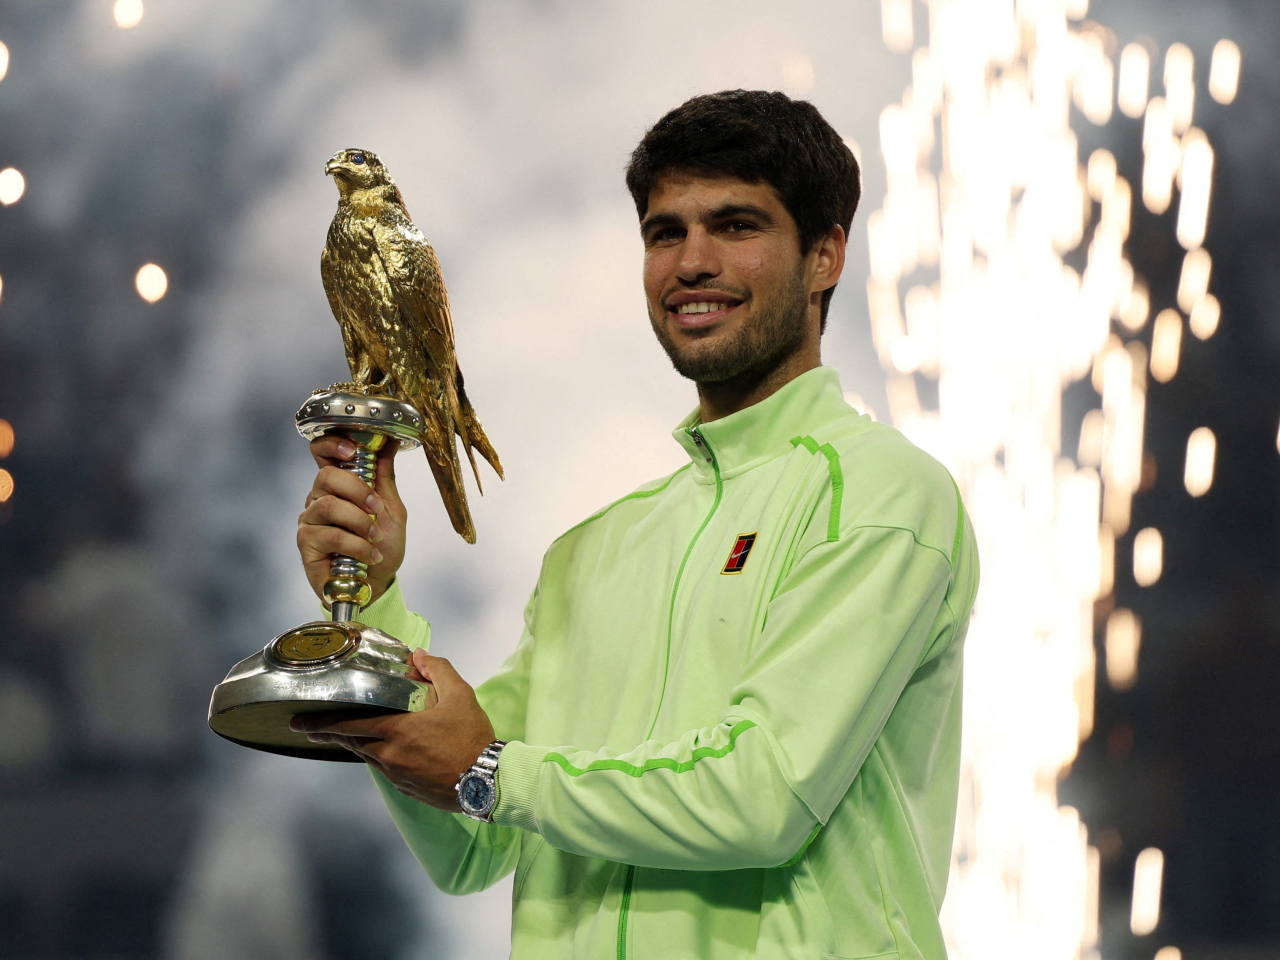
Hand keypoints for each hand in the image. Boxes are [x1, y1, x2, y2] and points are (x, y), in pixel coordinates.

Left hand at [289, 650, 495, 810]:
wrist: (487, 781)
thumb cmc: (472, 737)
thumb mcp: (461, 695)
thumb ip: (438, 670)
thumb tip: (419, 654)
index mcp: (398, 731)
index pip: (350, 724)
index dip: (323, 723)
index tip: (300, 721)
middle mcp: (390, 755)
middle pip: (350, 743)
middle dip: (326, 735)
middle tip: (306, 729)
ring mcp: (396, 775)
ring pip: (366, 756)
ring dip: (351, 745)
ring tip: (340, 737)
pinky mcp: (406, 789)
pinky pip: (383, 769)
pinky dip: (375, 757)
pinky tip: (380, 751)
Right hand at [297, 435, 406, 605]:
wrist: (378, 582)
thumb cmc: (381, 545)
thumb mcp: (391, 509)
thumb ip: (385, 478)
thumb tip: (391, 443)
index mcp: (338, 485)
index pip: (322, 452)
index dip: (332, 444)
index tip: (352, 451)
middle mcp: (318, 498)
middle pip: (326, 476)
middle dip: (357, 490)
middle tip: (376, 509)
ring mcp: (310, 520)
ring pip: (328, 506)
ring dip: (360, 522)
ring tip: (375, 537)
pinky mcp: (306, 544)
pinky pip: (330, 535)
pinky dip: (357, 545)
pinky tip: (369, 555)